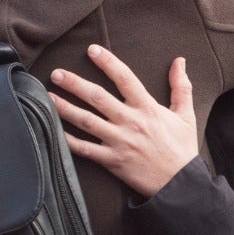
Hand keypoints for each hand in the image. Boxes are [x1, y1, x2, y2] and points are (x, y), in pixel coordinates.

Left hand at [50, 45, 198, 198]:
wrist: (180, 184)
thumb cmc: (182, 149)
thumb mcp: (186, 115)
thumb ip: (180, 86)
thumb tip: (179, 60)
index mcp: (147, 107)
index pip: (124, 78)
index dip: (108, 62)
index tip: (92, 50)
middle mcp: (130, 122)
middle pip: (98, 97)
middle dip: (75, 83)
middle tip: (57, 73)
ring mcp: (119, 142)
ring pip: (86, 121)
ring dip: (65, 108)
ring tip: (47, 96)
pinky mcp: (111, 161)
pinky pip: (85, 149)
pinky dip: (68, 140)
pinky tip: (54, 130)